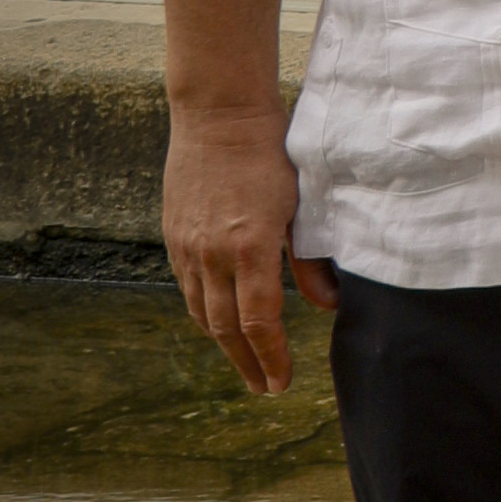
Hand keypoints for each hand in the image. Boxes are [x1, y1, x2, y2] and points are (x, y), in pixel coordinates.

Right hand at [165, 99, 328, 396]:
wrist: (219, 114)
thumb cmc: (271, 153)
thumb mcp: (302, 203)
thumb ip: (309, 259)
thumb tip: (325, 305)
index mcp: (251, 246)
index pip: (258, 321)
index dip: (271, 357)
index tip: (281, 382)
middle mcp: (213, 253)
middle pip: (225, 328)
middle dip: (247, 362)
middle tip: (265, 387)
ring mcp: (188, 246)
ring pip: (201, 311)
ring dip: (223, 343)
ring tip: (245, 362)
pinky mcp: (174, 235)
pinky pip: (187, 287)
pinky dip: (203, 311)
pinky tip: (218, 320)